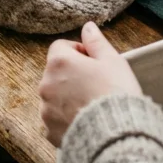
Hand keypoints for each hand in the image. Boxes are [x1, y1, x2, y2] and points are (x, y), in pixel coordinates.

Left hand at [39, 21, 142, 146]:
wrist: (116, 136)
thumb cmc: (116, 94)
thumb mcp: (112, 61)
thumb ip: (96, 42)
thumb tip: (87, 27)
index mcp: (59, 63)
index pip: (60, 47)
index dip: (79, 52)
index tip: (94, 62)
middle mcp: (46, 84)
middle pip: (56, 73)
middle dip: (73, 75)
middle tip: (97, 84)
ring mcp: (46, 110)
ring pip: (55, 97)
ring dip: (68, 97)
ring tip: (93, 105)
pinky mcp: (50, 131)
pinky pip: (56, 120)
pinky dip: (67, 119)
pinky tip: (86, 122)